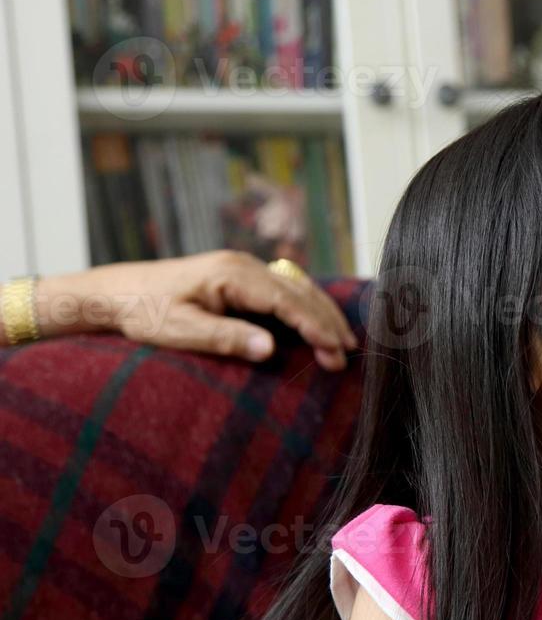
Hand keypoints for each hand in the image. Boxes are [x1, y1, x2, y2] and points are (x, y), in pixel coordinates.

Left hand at [30, 251, 357, 369]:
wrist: (116, 292)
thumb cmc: (144, 312)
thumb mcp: (181, 330)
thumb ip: (226, 337)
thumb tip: (270, 349)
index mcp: (233, 274)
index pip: (288, 301)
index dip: (315, 327)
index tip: (335, 351)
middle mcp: (244, 265)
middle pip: (300, 292)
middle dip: (327, 322)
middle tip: (347, 354)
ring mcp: (244, 268)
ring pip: (297, 288)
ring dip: (321, 313)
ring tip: (342, 342)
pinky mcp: (240, 277)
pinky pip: (284, 289)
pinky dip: (306, 307)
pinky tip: (317, 323)